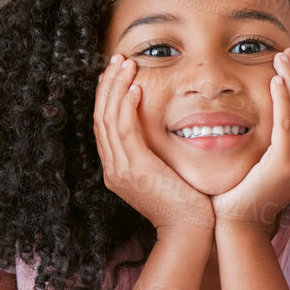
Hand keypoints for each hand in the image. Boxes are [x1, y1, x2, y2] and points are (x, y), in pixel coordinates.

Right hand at [93, 55, 215, 232]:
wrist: (189, 230)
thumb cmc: (185, 203)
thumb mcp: (163, 173)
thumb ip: (154, 151)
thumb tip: (160, 127)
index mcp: (116, 169)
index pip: (104, 125)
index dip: (107, 96)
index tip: (116, 73)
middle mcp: (112, 169)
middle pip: (100, 117)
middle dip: (108, 85)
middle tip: (117, 60)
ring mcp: (120, 170)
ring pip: (108, 119)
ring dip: (117, 87)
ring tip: (126, 64)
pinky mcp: (135, 169)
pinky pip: (125, 130)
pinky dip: (127, 106)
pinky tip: (136, 88)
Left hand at [210, 49, 289, 233]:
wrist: (237, 223)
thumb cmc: (243, 194)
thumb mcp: (263, 163)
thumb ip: (273, 141)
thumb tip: (268, 112)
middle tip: (288, 53)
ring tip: (281, 60)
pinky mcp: (287, 165)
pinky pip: (287, 124)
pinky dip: (283, 100)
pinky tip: (275, 82)